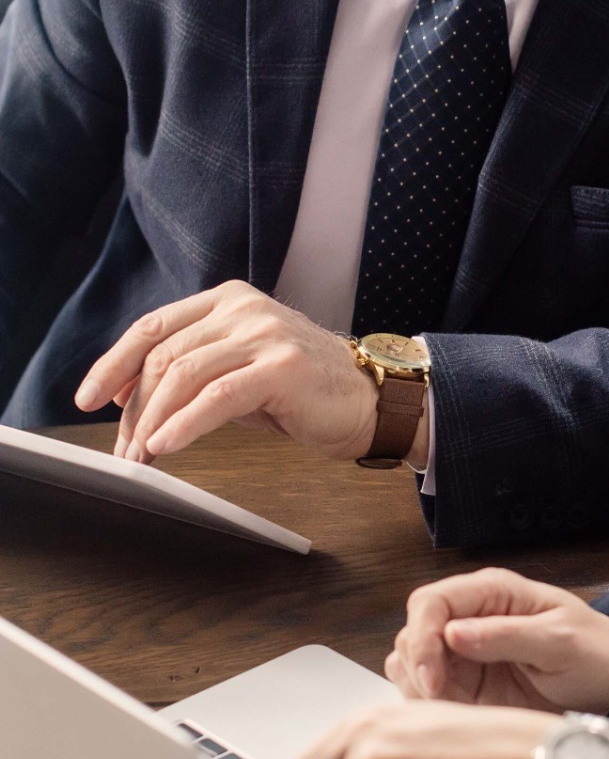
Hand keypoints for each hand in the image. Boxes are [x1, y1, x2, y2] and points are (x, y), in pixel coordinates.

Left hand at [74, 283, 418, 465]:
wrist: (372, 401)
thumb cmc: (304, 391)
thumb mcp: (239, 371)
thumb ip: (192, 372)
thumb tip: (127, 397)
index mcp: (227, 301)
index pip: (152, 327)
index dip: (112, 363)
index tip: (87, 399)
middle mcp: (242, 308)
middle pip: (163, 355)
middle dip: (133, 408)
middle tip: (123, 450)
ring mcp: (264, 333)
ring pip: (183, 375)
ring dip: (152, 422)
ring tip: (141, 458)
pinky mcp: (282, 367)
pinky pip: (217, 396)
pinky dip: (184, 424)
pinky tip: (166, 446)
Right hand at [385, 567, 608, 712]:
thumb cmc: (597, 652)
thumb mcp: (562, 642)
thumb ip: (508, 635)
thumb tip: (453, 634)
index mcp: (492, 593)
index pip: (430, 601)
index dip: (422, 637)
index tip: (433, 679)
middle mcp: (470, 618)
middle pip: (412, 632)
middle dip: (418, 668)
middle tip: (443, 701)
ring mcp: (464, 654)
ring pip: (409, 663)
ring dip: (419, 689)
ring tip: (453, 711)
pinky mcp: (465, 685)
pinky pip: (424, 692)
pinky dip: (428, 708)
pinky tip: (456, 719)